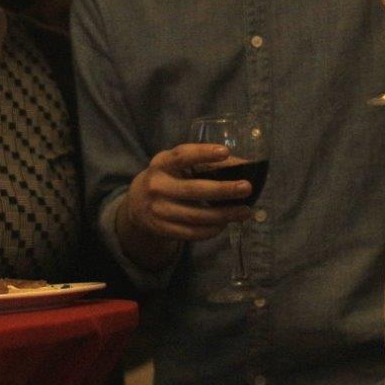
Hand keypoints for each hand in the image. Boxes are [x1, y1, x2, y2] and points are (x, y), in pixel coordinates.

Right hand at [122, 144, 253, 243]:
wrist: (137, 204)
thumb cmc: (167, 178)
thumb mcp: (176, 165)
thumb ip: (203, 163)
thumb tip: (243, 165)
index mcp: (162, 163)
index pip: (182, 156)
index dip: (203, 153)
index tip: (225, 152)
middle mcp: (157, 185)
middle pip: (194, 189)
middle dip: (223, 189)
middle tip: (247, 187)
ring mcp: (158, 210)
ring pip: (196, 216)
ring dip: (224, 214)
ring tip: (245, 211)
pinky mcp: (162, 229)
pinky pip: (192, 232)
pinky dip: (212, 229)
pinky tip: (225, 223)